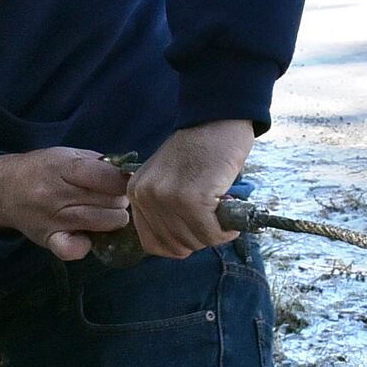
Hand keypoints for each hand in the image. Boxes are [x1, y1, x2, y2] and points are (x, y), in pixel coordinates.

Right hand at [0, 146, 134, 259]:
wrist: (3, 190)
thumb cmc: (41, 170)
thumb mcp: (67, 155)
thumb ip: (97, 163)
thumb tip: (127, 175)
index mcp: (65, 168)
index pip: (108, 177)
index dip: (123, 182)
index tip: (122, 183)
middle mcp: (59, 194)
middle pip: (111, 201)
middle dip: (119, 200)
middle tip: (111, 199)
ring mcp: (54, 219)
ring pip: (103, 223)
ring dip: (112, 220)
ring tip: (104, 213)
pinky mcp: (49, 240)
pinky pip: (74, 250)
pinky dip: (86, 246)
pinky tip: (86, 237)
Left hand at [124, 120, 256, 259]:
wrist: (216, 120)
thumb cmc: (198, 151)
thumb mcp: (166, 178)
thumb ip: (163, 208)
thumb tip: (178, 247)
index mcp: (136, 192)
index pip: (152, 243)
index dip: (180, 244)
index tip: (196, 230)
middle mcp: (146, 196)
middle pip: (176, 245)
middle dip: (200, 239)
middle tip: (214, 220)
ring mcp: (168, 198)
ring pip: (195, 241)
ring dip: (215, 235)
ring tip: (223, 216)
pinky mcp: (193, 199)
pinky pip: (211, 233)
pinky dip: (226, 231)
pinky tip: (231, 219)